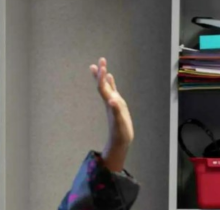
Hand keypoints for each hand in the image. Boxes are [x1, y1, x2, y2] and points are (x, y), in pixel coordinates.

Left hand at [90, 57, 133, 171]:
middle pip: (102, 84)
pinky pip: (113, 91)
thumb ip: (116, 111)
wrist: (120, 140)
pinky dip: (111, 83)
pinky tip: (110, 77)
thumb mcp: (119, 122)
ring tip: (100, 65)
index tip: (101, 66)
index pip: (102, 87)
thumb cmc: (120, 133)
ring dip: (103, 76)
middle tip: (100, 59)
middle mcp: (109, 101)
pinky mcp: (117, 105)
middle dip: (101, 72)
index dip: (101, 77)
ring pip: (106, 86)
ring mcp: (113, 102)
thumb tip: (112, 100)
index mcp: (109, 103)